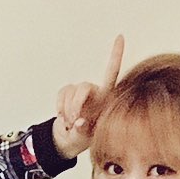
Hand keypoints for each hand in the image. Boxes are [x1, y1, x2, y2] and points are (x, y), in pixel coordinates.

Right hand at [52, 35, 124, 157]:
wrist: (69, 141)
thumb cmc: (84, 139)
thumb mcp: (87, 138)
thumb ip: (85, 131)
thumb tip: (80, 122)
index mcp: (106, 100)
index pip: (112, 74)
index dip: (115, 55)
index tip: (119, 37)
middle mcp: (95, 92)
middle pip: (83, 87)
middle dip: (75, 104)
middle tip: (74, 121)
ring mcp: (81, 93)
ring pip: (70, 91)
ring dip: (67, 110)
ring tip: (70, 123)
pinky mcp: (68, 93)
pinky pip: (62, 93)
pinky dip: (60, 107)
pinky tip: (63, 117)